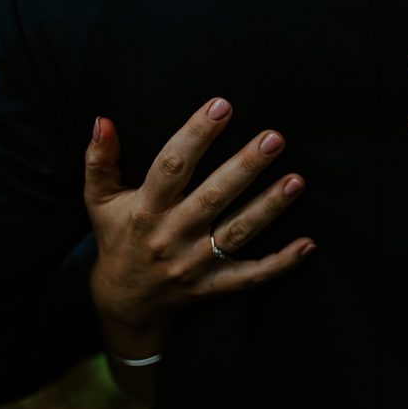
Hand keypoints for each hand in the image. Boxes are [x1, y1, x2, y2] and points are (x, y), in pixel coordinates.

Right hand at [84, 98, 315, 356]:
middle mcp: (172, 236)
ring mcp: (196, 263)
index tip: (222, 105)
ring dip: (269, 207)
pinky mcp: (216, 286)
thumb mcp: (99, 201)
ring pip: (238, 233)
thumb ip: (100, 160)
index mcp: (145, 209)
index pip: (171, 166)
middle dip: (245, 167)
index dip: (196, 135)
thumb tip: (103, 120)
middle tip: (274, 138)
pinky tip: (309, 243)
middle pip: (213, 197)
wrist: (124, 303)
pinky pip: (252, 275)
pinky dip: (282, 263)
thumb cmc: (118, 237)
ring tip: (296, 180)